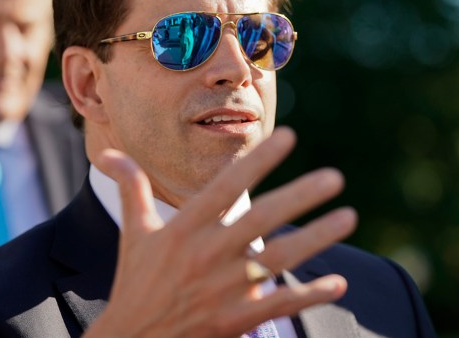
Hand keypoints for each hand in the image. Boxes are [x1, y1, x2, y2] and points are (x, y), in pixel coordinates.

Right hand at [84, 127, 356, 337]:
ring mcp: (223, 289)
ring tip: (349, 217)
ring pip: (278, 259)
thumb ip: (131, 188)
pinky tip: (338, 283)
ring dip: (316, 238)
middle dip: (300, 196)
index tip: (290, 137)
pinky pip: (279, 305)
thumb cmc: (136, 282)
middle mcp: (206, 254)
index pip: (226, 186)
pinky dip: (309, 295)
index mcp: (183, 229)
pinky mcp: (235, 321)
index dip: (259, 161)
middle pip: (260, 219)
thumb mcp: (134, 232)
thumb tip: (109, 152)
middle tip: (335, 177)